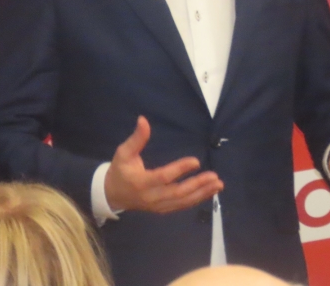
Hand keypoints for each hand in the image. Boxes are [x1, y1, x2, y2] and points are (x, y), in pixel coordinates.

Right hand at [104, 116, 223, 213]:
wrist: (112, 195)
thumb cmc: (120, 170)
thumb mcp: (124, 153)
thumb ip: (136, 138)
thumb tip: (143, 119)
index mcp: (140, 182)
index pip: (163, 177)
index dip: (179, 169)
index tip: (196, 161)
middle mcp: (150, 197)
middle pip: (176, 193)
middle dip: (197, 185)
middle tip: (214, 176)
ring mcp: (157, 206)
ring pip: (182, 202)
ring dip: (202, 193)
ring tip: (218, 184)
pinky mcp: (162, 209)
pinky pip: (181, 206)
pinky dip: (197, 199)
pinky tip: (211, 191)